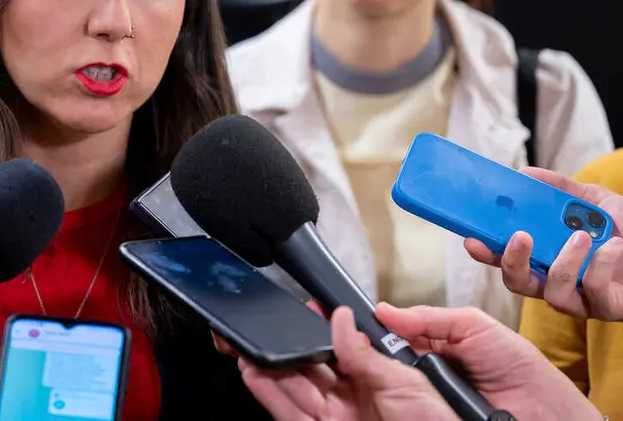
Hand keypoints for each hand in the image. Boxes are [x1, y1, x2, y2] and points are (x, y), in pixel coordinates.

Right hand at [232, 307, 457, 419]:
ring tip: (248, 350)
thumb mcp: (435, 363)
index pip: (343, 347)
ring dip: (270, 371)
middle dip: (285, 350)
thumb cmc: (472, 408)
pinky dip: (272, 398)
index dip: (318, 329)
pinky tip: (257, 376)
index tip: (301, 311)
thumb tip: (352, 316)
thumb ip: (390, 340)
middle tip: (263, 330)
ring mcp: (351, 416)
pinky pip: (296, 418)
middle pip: (313, 370)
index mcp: (387, 375)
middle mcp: (365, 396)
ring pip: (299, 392)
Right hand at [375, 303, 601, 420]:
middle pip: (385, 358)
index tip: (351, 323)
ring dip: (383, 376)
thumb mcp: (473, 326)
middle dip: (372, 353)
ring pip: (390, 382)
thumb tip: (384, 311)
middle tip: (356, 346)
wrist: (543, 410)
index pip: (391, 332)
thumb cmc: (517, 365)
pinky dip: (400, 399)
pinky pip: (406, 404)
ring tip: (380, 369)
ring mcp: (427, 394)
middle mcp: (425, 368)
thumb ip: (429, 317)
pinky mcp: (430, 412)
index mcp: (433, 341)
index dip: (373, 329)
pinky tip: (395, 393)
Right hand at [464, 166, 622, 320]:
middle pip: (518, 284)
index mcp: (546, 258)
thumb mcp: (593, 201)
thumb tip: (524, 174)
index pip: (507, 260)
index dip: (486, 253)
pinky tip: (616, 247)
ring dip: (564, 263)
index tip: (471, 239)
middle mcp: (558, 283)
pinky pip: (594, 292)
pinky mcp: (606, 309)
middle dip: (512, 262)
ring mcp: (582, 300)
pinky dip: (602, 265)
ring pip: (553, 294)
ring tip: (582, 236)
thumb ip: (559, 188)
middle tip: (519, 237)